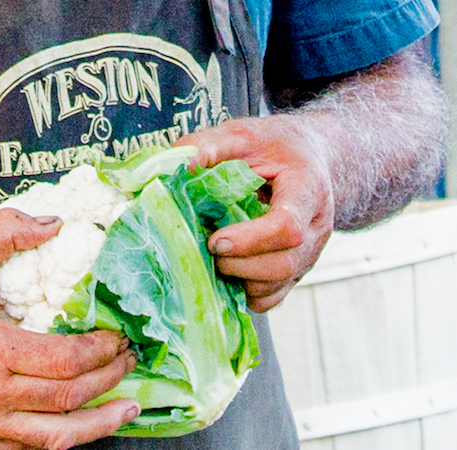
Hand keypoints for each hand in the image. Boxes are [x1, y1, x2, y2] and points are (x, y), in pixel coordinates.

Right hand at [0, 209, 138, 449]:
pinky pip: (27, 449)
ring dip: (98, 423)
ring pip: (56, 437)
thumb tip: (55, 223)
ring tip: (127, 410)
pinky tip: (78, 424)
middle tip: (131, 362)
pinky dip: (58, 438)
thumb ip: (7, 233)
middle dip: (111, 380)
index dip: (103, 351)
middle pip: (69, 397)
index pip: (67, 360)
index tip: (119, 338)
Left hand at [175, 116, 334, 311]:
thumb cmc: (273, 146)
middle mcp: (316, 227)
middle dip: (238, 265)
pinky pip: (271, 298)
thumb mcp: (240, 134)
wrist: (310, 157)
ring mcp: (309, 253)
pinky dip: (243, 292)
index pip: (288, 228)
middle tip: (206, 248)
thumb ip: (204, 146)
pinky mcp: (295, 271)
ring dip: (238, 279)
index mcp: (308, 189)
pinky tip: (224, 269)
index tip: (214, 239)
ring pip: (277, 285)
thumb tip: (171, 169)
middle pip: (283, 264)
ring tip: (212, 256)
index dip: (248, 240)